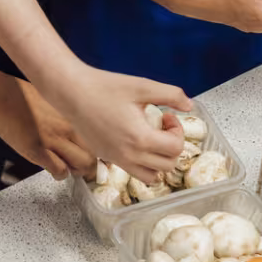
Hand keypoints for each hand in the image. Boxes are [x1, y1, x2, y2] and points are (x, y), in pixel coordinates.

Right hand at [0, 78, 92, 179]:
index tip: (100, 156)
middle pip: (95, 155)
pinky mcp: (39, 152)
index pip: (100, 138)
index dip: (101, 151)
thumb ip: (68, 115)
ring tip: (68, 167)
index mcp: (74, 113)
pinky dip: (60, 174)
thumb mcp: (54, 100)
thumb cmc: (23, 94)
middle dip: (90, 165)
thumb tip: (78, 129)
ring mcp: (55, 141)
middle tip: (82, 166)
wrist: (0, 96)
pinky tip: (53, 168)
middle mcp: (69, 127)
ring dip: (76, 170)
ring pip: (82, 165)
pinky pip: (60, 171)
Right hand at [35, 64, 189, 183]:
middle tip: (162, 126)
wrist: (72, 92)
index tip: (168, 116)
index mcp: (140, 139)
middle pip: (167, 166)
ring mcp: (116, 159)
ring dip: (158, 160)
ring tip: (152, 138)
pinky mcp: (106, 158)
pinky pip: (133, 171)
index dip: (178, 131)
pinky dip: (142, 163)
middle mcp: (129, 155)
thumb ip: (170, 94)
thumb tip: (189, 105)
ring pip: (150, 176)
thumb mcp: (142, 86)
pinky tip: (134, 139)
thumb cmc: (105, 87)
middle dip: (171, 146)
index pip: (175, 149)